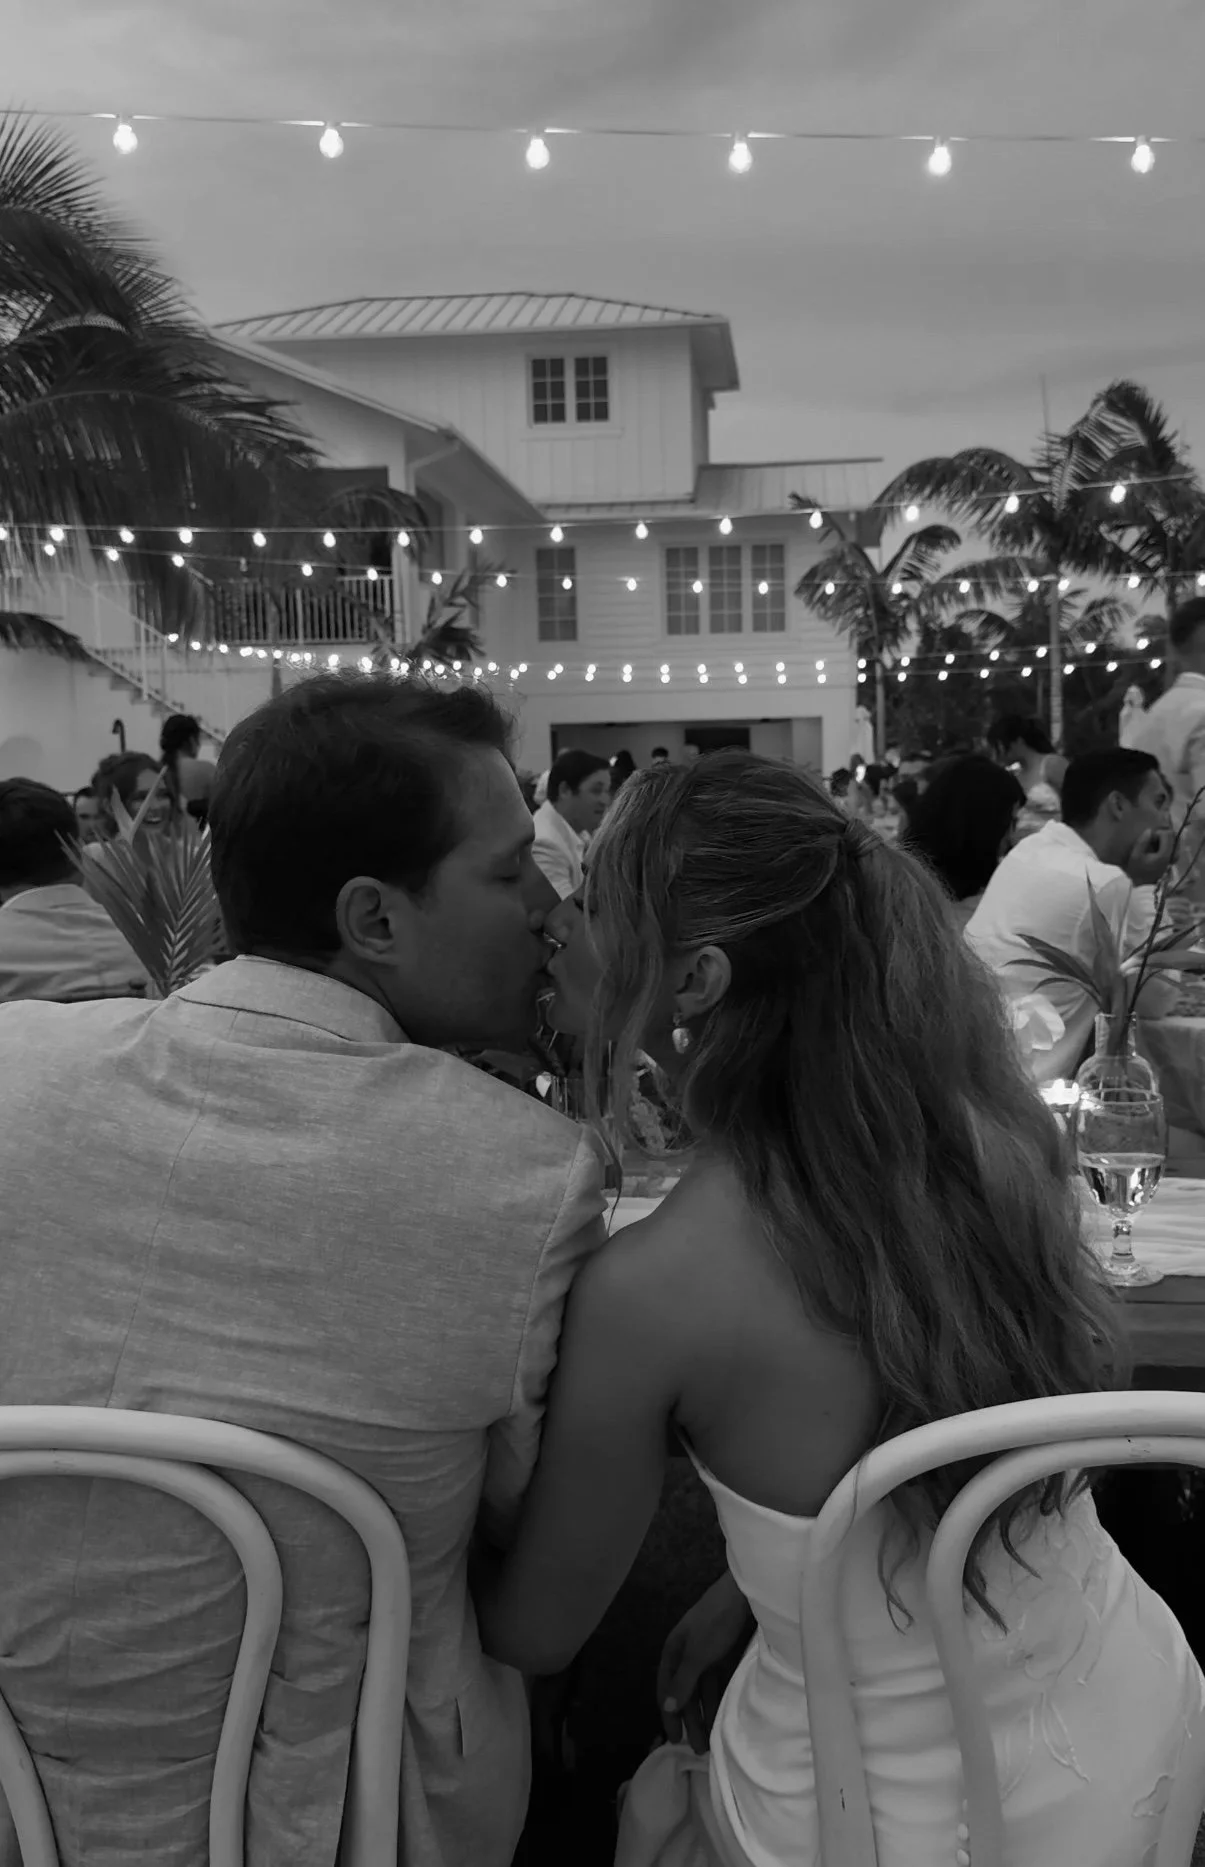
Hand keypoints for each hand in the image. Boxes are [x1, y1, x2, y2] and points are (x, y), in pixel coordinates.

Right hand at [657, 1572, 753, 1753]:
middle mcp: (685, 1654)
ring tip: (709, 1739)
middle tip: (697, 1749)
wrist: (742, 1595)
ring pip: (700, 1691)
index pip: (665, 1689)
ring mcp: (703, 1654)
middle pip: (683, 1693)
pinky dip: (715, 1700)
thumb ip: (683, 1681)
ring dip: (703, 1713)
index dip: (668, 1715)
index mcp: (673, 1651)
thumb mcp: (698, 1654)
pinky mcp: (720, 1654)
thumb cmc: (715, 1623)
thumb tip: (666, 1707)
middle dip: (688, 1720)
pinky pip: (714, 1684)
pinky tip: (719, 1716)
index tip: (674, 1740)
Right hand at [1126, 827, 1175, 886]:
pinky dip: (1168, 844)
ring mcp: (1173, 859)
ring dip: (1165, 839)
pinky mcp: (1172, 861)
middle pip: (1172, 836)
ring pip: (1175, 841)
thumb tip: (1149, 830)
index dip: (1157, 833)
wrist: (1143, 886)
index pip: (1167, 834)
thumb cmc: (1137, 871)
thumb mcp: (1135, 856)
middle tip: (1152, 840)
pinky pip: (1174, 847)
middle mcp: (1172, 856)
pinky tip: (1159, 847)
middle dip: (1162, 835)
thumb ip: (1142, 842)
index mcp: (1163, 854)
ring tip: (1155, 843)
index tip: (1149, 839)